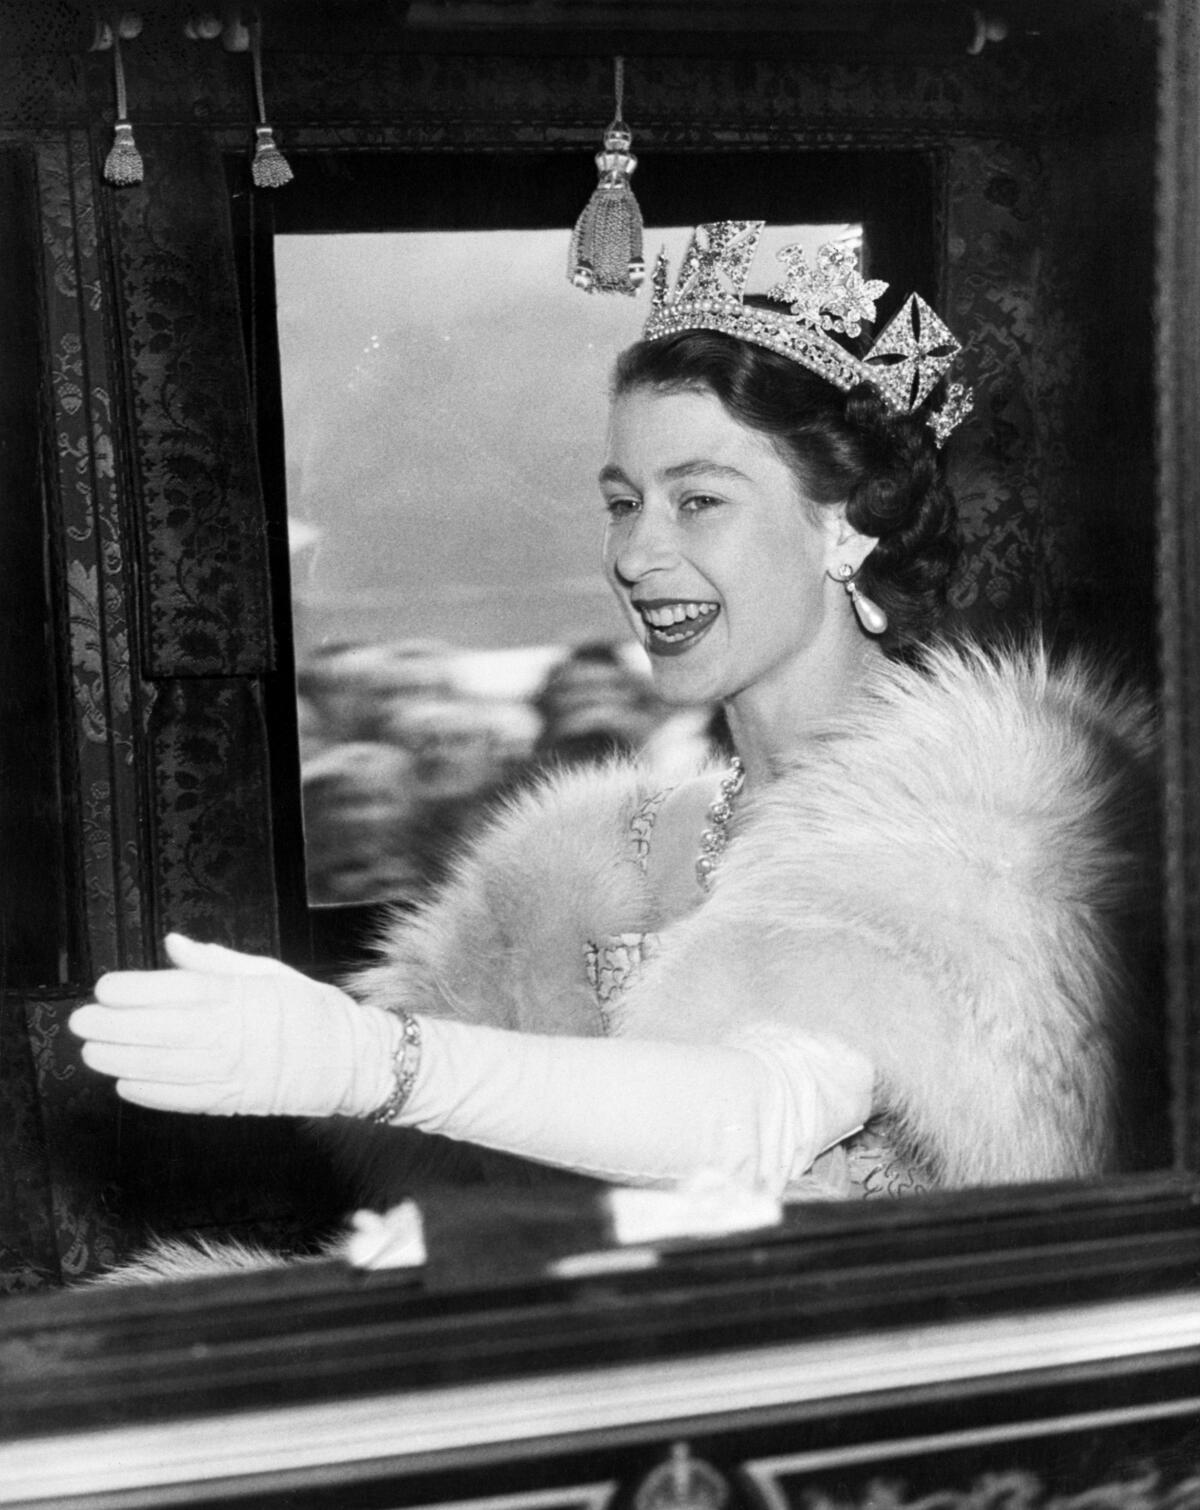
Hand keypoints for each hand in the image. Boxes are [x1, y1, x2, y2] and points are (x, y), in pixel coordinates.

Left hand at [69, 934, 398, 1118]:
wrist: (353, 1060)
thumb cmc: (311, 1011)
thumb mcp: (269, 972)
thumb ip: (216, 962)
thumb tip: (173, 945)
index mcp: (243, 994)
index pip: (177, 990)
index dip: (135, 990)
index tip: (104, 988)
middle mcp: (235, 1032)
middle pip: (161, 1029)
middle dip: (115, 1026)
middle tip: (81, 1022)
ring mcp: (235, 1070)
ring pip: (166, 1067)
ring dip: (123, 1061)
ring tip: (92, 1054)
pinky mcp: (237, 1100)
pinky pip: (186, 1098)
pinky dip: (152, 1094)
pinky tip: (125, 1084)